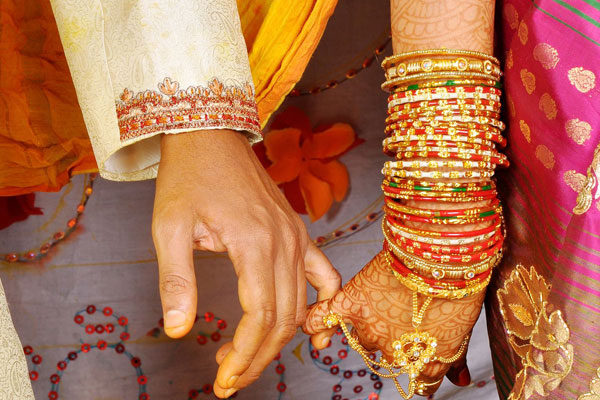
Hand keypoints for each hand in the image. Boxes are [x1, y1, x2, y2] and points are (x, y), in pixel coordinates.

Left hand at [152, 130, 340, 397]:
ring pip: (301, 304)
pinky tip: (317, 332)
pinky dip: (324, 306)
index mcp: (254, 243)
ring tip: (248, 360)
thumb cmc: (187, 179)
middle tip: (229, 380)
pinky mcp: (297, 232)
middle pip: (284, 318)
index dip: (243, 355)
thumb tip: (179, 330)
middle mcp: (284, 242)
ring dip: (280, 340)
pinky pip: (324, 275)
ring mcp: (296, 237)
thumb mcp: (169, 228)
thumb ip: (176, 280)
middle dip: (258, 357)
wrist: (210, 137)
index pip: (259, 316)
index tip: (223, 378)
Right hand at [303, 250, 483, 394]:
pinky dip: (317, 323)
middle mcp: (396, 354)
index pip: (419, 380)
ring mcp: (371, 330)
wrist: (442, 256)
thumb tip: (461, 383)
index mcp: (426, 363)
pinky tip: (312, 326)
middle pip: (388, 355)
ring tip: (385, 301)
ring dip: (371, 327)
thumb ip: (456, 362)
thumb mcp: (463, 333)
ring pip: (364, 340)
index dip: (419, 363)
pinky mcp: (353, 305)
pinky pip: (325, 320)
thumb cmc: (458, 289)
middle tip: (404, 312)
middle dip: (396, 338)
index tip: (420, 352)